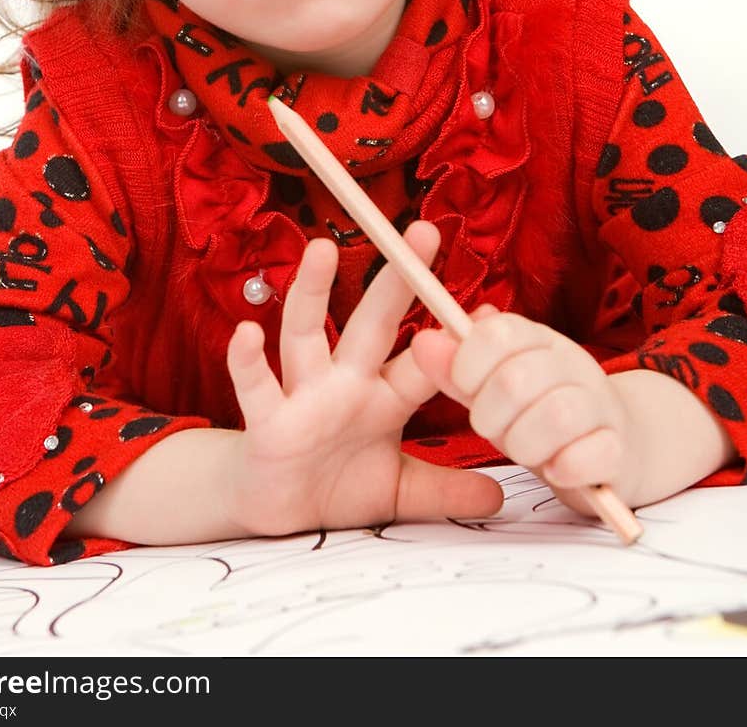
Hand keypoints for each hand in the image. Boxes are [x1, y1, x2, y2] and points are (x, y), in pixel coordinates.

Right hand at [223, 221, 503, 536]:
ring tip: (322, 249)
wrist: (276, 513)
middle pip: (373, 324)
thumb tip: (499, 498)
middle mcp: (343, 383)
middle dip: (396, 281)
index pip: (425, 359)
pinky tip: (246, 333)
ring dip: (311, 291)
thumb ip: (445, 491)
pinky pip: (255, 386)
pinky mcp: (267, 421)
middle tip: (421, 233)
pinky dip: (248, 361)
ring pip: (306, 333)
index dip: (455, 338)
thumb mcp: (399, 494)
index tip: (493, 311)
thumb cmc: (337, 487)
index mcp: (383, 397)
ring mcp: (303, 396)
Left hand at [409, 306, 634, 511]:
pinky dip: (566, 467)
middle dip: (491, 415)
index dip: (467, 363)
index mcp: (537, 340)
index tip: (464, 387)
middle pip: (517, 378)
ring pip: (558, 415)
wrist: (615, 446)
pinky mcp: (620, 448)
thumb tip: (422, 342)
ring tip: (524, 451)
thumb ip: (455, 370)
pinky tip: (556, 470)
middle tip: (492, 429)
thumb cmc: (537, 415)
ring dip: (526, 443)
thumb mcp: (491, 390)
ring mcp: (601, 405)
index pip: (496, 332)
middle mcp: (573, 363)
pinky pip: (593, 454)